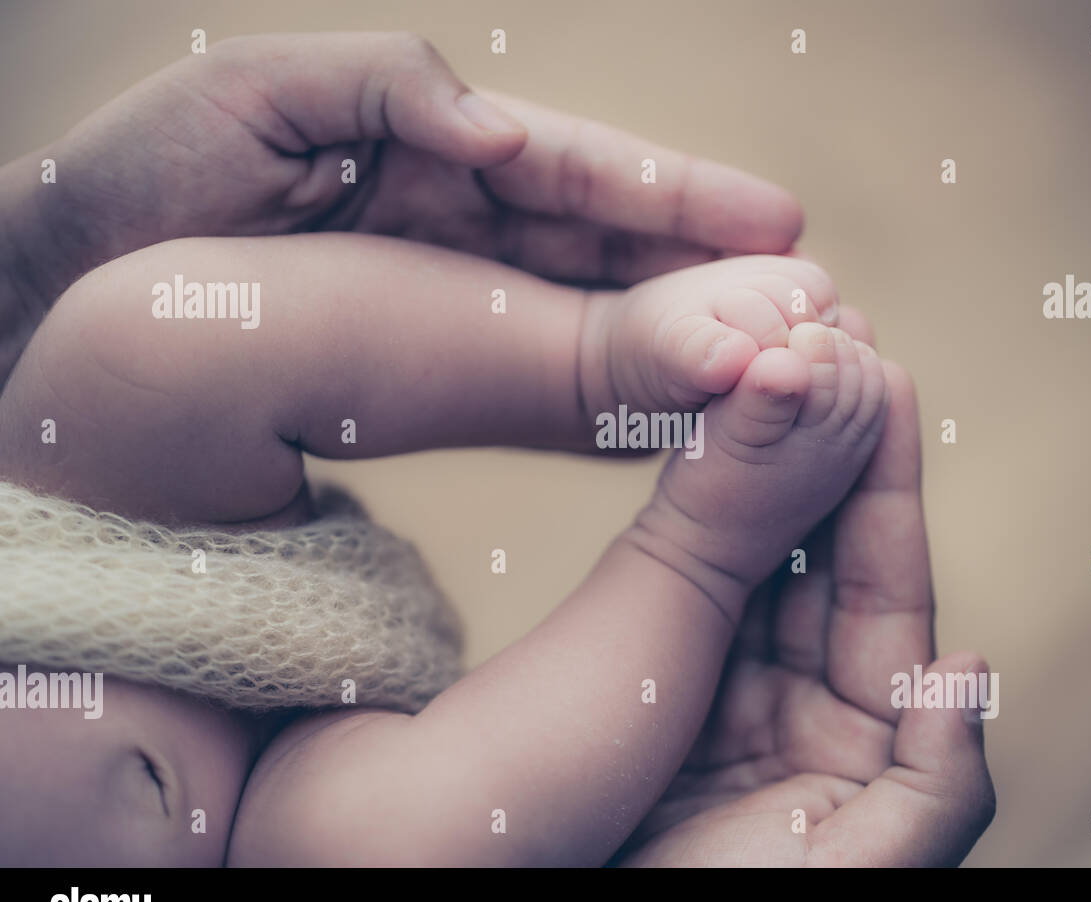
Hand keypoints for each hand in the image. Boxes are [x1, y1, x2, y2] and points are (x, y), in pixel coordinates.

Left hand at [0, 32, 801, 352]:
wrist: (68, 284)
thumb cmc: (148, 172)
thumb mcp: (256, 93)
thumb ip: (381, 87)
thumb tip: (503, 135)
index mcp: (436, 143)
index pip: (581, 167)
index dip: (676, 194)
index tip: (772, 221)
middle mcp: (463, 218)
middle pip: (610, 245)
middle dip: (707, 269)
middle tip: (806, 300)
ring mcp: (448, 291)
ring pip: (584, 314)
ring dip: (672, 337)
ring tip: (760, 362)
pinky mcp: (420, 358)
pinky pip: (528, 379)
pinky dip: (601, 395)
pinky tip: (662, 416)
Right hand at [615, 352, 995, 865]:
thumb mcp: (866, 875)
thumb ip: (941, 786)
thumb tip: (966, 659)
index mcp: (865, 741)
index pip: (885, 590)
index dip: (888, 487)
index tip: (887, 387)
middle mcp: (801, 705)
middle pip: (822, 554)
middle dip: (827, 450)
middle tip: (820, 344)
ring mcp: (726, 693)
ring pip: (755, 557)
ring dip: (765, 462)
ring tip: (767, 367)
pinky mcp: (659, 691)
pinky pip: (689, 587)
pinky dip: (698, 512)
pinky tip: (701, 443)